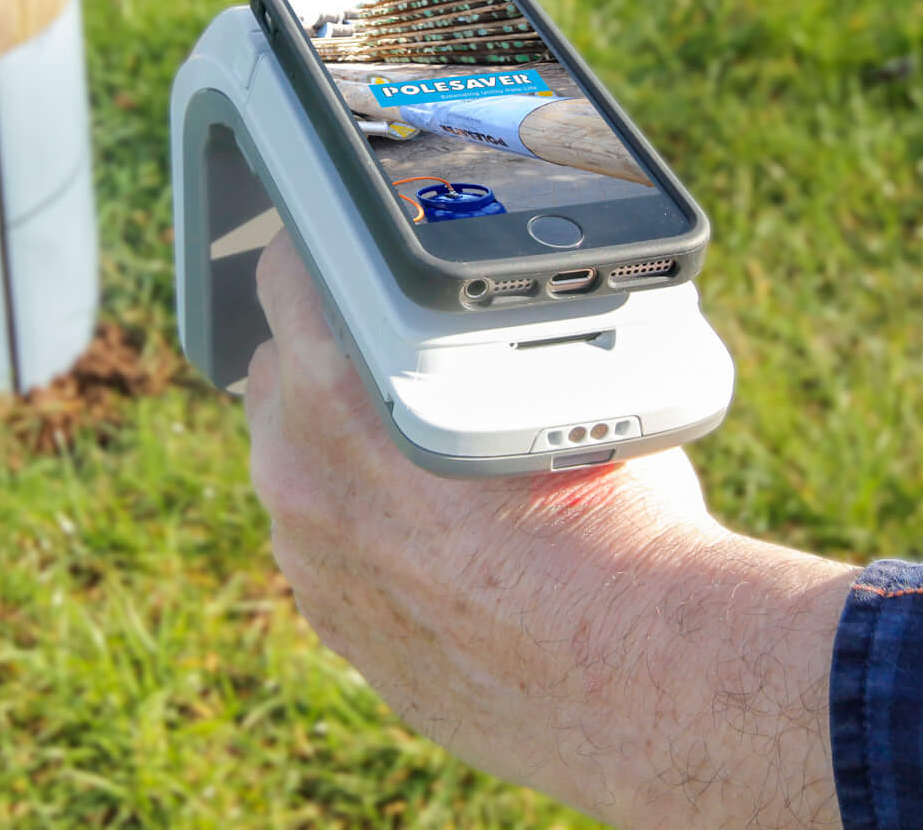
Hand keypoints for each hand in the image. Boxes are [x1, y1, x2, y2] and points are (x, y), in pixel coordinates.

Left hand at [243, 231, 854, 828]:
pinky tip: (447, 547)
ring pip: (302, 469)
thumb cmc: (614, 507)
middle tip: (419, 371)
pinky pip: (331, 552)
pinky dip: (372, 538)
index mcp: (337, 378)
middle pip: (282, 374)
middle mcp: (297, 464)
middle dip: (334, 364)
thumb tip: (487, 318)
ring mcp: (307, 554)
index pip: (289, 272)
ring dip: (348, 457)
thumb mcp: (556, 372)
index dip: (329, 256)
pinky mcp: (334, 624)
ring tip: (445, 471)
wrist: (640, 665)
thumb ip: (476, 339)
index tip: (360, 261)